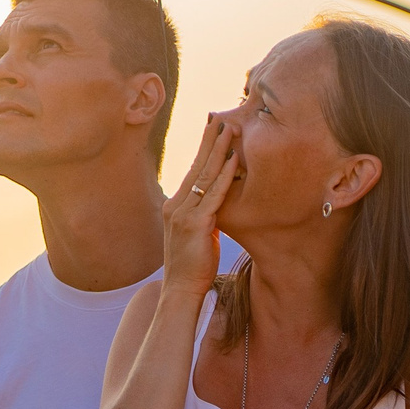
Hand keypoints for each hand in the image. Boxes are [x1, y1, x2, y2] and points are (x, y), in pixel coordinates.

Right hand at [163, 114, 239, 294]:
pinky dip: (225, 175)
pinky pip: (214, 194)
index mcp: (175, 206)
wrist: (180, 290)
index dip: (203, 150)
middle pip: (196, 167)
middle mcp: (176, 205)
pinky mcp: (195, 224)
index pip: (191, 172)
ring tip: (230, 129)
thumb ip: (203, 217)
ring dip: (219, 150)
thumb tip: (215, 207)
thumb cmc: (192, 267)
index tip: (212, 131)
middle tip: (219, 118)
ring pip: (204, 175)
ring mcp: (183, 213)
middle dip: (209, 141)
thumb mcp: (196, 236)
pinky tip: (234, 159)